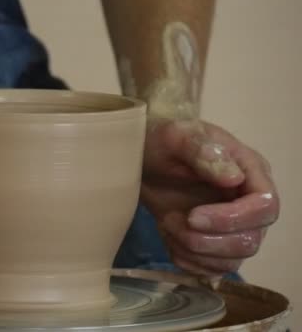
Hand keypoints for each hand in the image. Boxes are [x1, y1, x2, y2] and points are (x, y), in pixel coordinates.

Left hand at [141, 119, 278, 275]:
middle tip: (172, 220)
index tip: (193, 216)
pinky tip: (169, 236)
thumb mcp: (174, 137)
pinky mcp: (214, 245)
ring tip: (168, 223)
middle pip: (250, 242)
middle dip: (206, 240)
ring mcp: (234, 228)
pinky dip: (187, 260)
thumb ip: (201, 150)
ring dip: (193, 251)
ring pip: (232, 261)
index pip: (264, 207)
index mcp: (251, 172)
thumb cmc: (160, 144)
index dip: (231, 219)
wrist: (142, 162)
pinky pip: (211, 270)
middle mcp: (249, 204)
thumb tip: (234, 178)